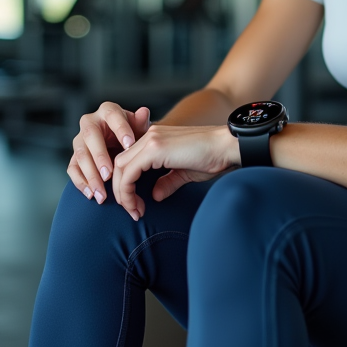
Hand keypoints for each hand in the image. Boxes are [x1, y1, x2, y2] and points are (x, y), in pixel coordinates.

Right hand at [68, 102, 150, 203]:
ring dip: (90, 175)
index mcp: (108, 111)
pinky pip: (73, 169)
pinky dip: (81, 182)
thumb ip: (141, 122)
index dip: (121, 130)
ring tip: (101, 192)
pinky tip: (91, 194)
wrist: (124, 142)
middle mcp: (90, 122)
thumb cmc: (133, 133)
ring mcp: (80, 140)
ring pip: (80, 155)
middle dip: (99, 156)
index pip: (112, 116)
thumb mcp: (140, 127)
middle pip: (90, 136)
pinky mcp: (75, 156)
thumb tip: (143, 112)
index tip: (130, 145)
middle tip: (109, 174)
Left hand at [112, 125, 240, 220]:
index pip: (128, 161)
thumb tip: (155, 195)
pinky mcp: (154, 149)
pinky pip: (129, 173)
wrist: (227, 146)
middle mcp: (149, 135)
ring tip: (134, 210)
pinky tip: (136, 204)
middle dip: (120, 190)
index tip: (136, 205)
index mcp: (155, 138)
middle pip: (119, 164)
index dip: (126, 184)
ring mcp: (151, 140)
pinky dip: (127, 190)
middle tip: (132, 210)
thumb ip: (167, 181)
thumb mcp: (185, 172)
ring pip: (120, 168)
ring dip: (122, 192)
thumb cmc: (213, 157)